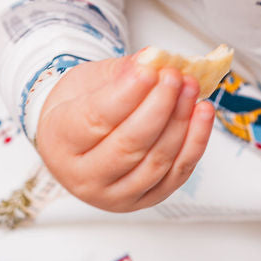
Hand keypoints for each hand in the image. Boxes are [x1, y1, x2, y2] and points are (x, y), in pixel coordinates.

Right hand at [36, 55, 215, 210]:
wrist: (75, 140)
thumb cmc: (79, 108)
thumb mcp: (88, 81)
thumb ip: (121, 72)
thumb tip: (153, 60)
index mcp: (59, 141)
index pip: (96, 119)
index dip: (127, 94)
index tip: (149, 70)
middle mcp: (83, 177)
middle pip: (128, 145)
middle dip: (159, 107)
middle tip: (174, 76)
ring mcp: (114, 195)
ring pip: (155, 162)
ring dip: (180, 123)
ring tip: (190, 89)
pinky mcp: (144, 200)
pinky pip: (176, 174)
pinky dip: (195, 143)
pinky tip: (201, 113)